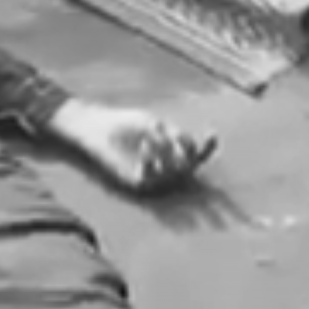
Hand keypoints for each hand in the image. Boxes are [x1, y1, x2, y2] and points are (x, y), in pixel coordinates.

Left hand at [50, 101, 217, 195]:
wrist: (96, 128)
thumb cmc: (124, 124)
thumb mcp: (154, 125)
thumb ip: (174, 136)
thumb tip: (193, 147)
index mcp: (171, 153)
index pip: (196, 155)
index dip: (207, 148)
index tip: (212, 133)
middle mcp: (165, 169)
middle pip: (189, 168)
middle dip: (187, 156)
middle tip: (178, 143)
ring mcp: (152, 178)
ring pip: (173, 173)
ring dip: (165, 155)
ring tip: (148, 140)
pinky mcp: (136, 184)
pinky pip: (152, 180)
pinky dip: (152, 164)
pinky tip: (145, 150)